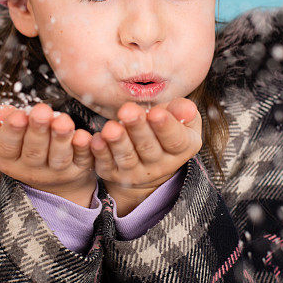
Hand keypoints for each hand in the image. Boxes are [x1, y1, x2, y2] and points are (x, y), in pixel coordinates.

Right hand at [0, 103, 96, 206]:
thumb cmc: (27, 145)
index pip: (8, 145)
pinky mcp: (78, 172)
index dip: (13, 130)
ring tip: (62, 121)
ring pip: (58, 158)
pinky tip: (83, 136)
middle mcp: (30, 171)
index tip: (19, 115)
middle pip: (34, 152)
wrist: (53, 178)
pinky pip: (82, 160)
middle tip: (42, 111)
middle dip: (38, 130)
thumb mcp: (9, 135)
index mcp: (8, 159)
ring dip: (60, 138)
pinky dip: (83, 148)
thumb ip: (4, 120)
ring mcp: (56, 174)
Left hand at [91, 97, 201, 214]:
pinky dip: (100, 152)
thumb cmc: (164, 127)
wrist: (147, 158)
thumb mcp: (178, 118)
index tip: (156, 113)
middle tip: (128, 111)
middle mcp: (161, 165)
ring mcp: (136, 172)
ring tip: (110, 128)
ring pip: (127, 157)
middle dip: (138, 129)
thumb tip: (187, 109)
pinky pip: (106, 164)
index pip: (175, 140)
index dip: (166, 127)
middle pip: (148, 148)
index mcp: (182, 148)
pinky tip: (95, 140)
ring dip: (118, 142)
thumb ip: (182, 111)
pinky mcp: (114, 173)